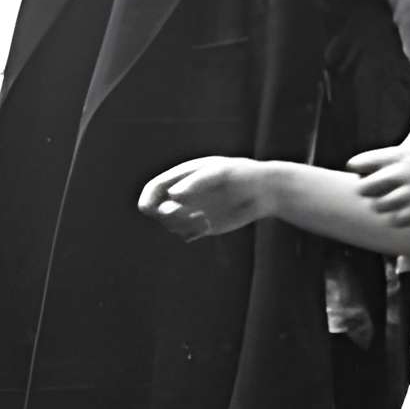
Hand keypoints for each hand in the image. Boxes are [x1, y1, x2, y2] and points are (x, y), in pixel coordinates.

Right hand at [139, 157, 266, 239]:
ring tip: (204, 219)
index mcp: (183, 176)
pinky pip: (185, 234)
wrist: (263, 191)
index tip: (147, 209)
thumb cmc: (241, 175)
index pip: (155, 188)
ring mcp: (192, 210)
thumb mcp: (219, 174)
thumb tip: (172, 196)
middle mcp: (184, 194)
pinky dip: (191, 233)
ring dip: (181, 225)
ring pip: (171, 224)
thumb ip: (195, 183)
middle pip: (158, 209)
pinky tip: (208, 225)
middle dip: (168, 215)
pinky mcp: (202, 225)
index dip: (147, 198)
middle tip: (190, 214)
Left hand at [345, 139, 409, 232]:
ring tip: (395, 204)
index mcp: (406, 155)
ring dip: (382, 207)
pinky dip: (398, 218)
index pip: (366, 161)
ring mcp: (409, 195)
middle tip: (374, 193)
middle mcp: (404, 174)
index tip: (354, 170)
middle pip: (365, 187)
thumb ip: (404, 157)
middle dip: (366, 191)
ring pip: (378, 206)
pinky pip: (393, 220)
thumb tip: (379, 164)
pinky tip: (409, 213)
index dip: (356, 167)